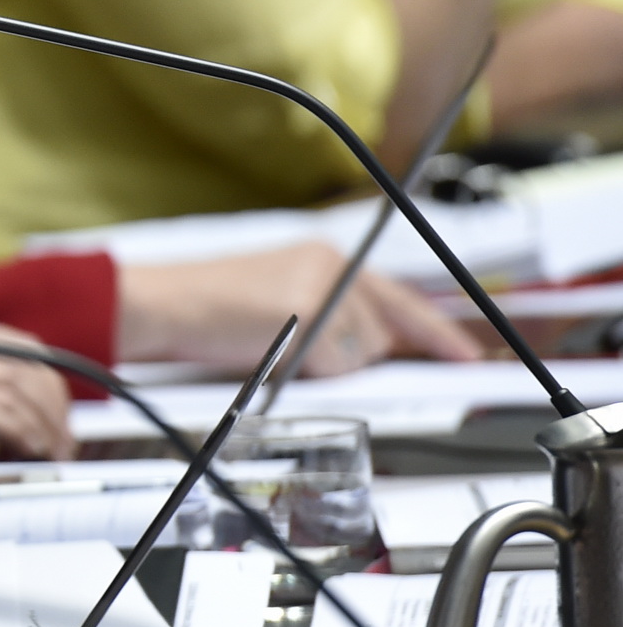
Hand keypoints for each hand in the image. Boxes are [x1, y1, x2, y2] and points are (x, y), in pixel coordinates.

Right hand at [0, 314, 73, 461]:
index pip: (10, 345)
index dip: (39, 380)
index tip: (47, 412)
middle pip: (29, 362)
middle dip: (55, 404)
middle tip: (60, 441)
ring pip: (26, 388)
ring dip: (48, 426)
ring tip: (54, 457)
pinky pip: (5, 416)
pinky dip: (27, 437)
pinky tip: (31, 457)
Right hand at [115, 244, 476, 374]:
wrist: (161, 303)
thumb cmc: (206, 310)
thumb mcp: (278, 301)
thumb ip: (331, 316)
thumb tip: (372, 351)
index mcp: (324, 256)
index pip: (398, 297)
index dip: (434, 331)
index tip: (465, 356)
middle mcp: (332, 264)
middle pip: (384, 330)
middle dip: (356, 354)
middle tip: (304, 354)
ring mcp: (324, 286)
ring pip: (362, 350)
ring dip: (326, 364)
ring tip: (274, 347)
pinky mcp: (309, 311)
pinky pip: (335, 363)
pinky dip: (308, 370)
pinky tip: (272, 353)